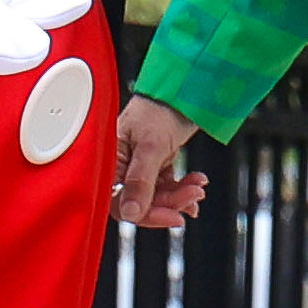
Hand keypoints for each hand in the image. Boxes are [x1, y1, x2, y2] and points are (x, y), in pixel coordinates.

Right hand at [110, 95, 209, 228]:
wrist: (184, 90)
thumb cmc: (160, 109)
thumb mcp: (151, 148)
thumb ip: (140, 182)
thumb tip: (131, 214)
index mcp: (109, 163)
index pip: (119, 202)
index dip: (145, 213)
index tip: (171, 216)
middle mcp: (120, 166)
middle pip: (141, 201)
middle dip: (170, 202)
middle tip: (193, 196)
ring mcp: (138, 165)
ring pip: (157, 195)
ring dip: (180, 194)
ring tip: (198, 186)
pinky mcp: (154, 163)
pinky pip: (166, 185)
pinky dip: (183, 186)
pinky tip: (196, 181)